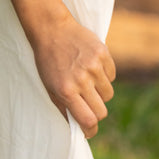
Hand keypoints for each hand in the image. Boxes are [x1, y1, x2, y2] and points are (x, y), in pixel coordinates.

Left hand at [28, 15, 115, 139]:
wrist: (51, 29)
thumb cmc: (47, 60)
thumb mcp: (48, 86)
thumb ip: (62, 107)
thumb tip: (75, 128)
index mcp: (66, 91)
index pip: (88, 120)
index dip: (90, 129)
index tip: (88, 130)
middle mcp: (81, 80)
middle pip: (101, 111)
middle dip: (95, 111)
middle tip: (87, 102)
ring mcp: (94, 66)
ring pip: (108, 94)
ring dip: (100, 92)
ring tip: (86, 79)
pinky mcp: (103, 54)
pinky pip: (112, 76)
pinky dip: (104, 75)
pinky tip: (90, 66)